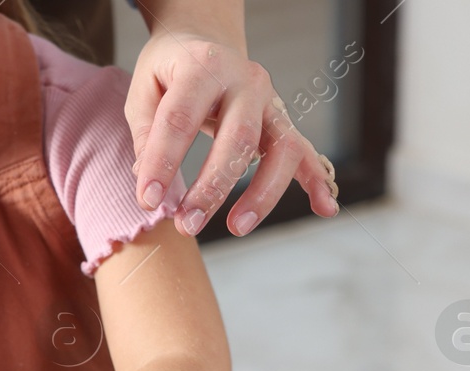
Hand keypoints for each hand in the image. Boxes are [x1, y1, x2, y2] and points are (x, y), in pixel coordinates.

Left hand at [125, 31, 339, 236]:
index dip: (162, 163)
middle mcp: (246, 80)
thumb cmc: (171, 70)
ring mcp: (271, 100)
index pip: (181, 119)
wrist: (206, 42)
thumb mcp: (145, 90)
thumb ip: (147, 136)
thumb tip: (152, 186)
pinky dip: (317, 181)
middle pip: (238, 138)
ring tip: (236, 228)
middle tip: (187, 224)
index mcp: (204, 66)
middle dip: (213, 188)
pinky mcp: (283, 120)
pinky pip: (306, 152)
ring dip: (262, 194)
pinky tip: (324, 208)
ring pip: (282, 149)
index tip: (148, 200)